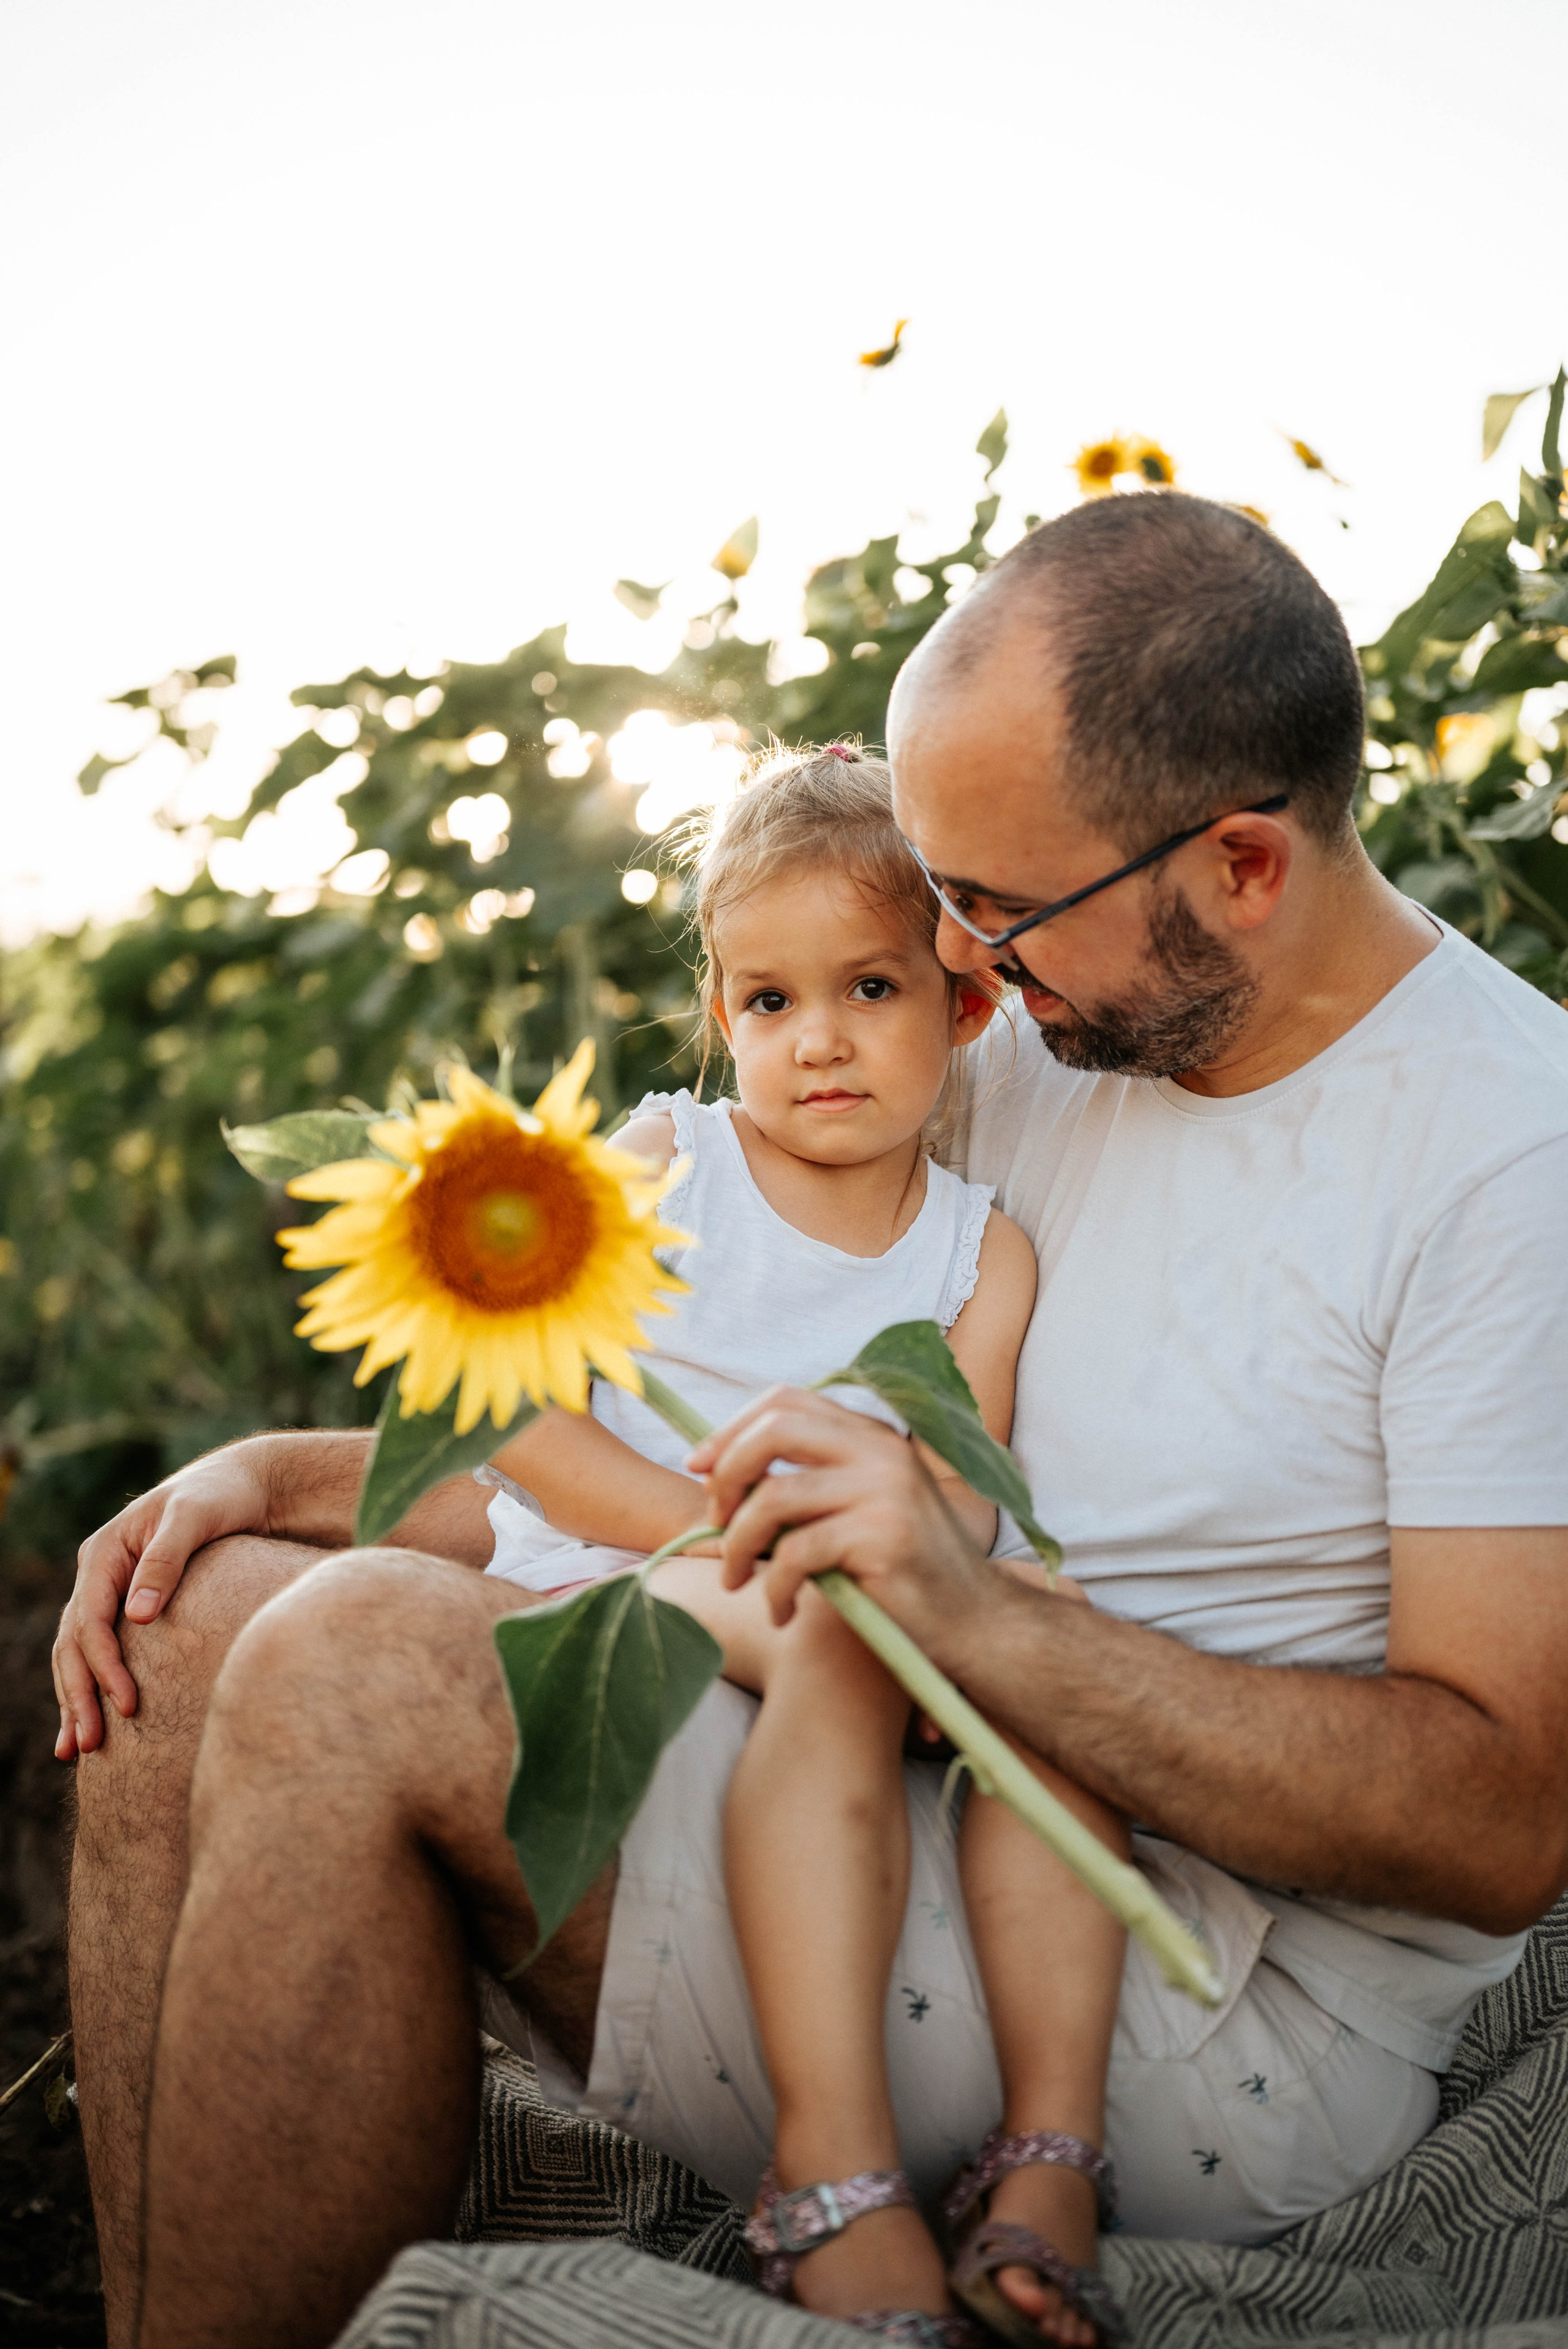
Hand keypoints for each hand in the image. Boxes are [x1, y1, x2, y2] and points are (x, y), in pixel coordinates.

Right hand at [53, 1439, 273, 1758]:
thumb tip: (135, 1616)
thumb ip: (166, 1560)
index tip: (127, 1706)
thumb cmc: (222, 1496)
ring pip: (78, 1655)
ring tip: (78, 1751)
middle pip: (74, 1644)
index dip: (104, 1667)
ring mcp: (111, 1592)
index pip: (90, 1621)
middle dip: (78, 1696)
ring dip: (76, 1700)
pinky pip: (100, 1652)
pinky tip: (92, 1723)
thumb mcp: (194, 1517)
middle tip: (90, 1746)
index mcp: (104, 1553)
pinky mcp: (130, 1607)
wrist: (246, 1486)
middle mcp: (99, 1574)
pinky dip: (93, 1687)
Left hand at [687, 1386, 985, 1638]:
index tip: (699, 1468)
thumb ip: (808, 1486)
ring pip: (773, 1497)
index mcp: (872, 1437)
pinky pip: (796, 1554)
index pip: (785, 1402)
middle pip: (774, 1431)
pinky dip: (774, 1587)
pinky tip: (782, 1612)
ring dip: (738, 1544)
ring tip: (737, 1579)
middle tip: (714, 1524)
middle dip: (727, 1474)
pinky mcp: (883, 1537)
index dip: (731, 1429)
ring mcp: (885, 1491)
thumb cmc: (903, 1574)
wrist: (973, 1623)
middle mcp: (881, 1451)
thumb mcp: (857, 1512)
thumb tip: (718, 1477)